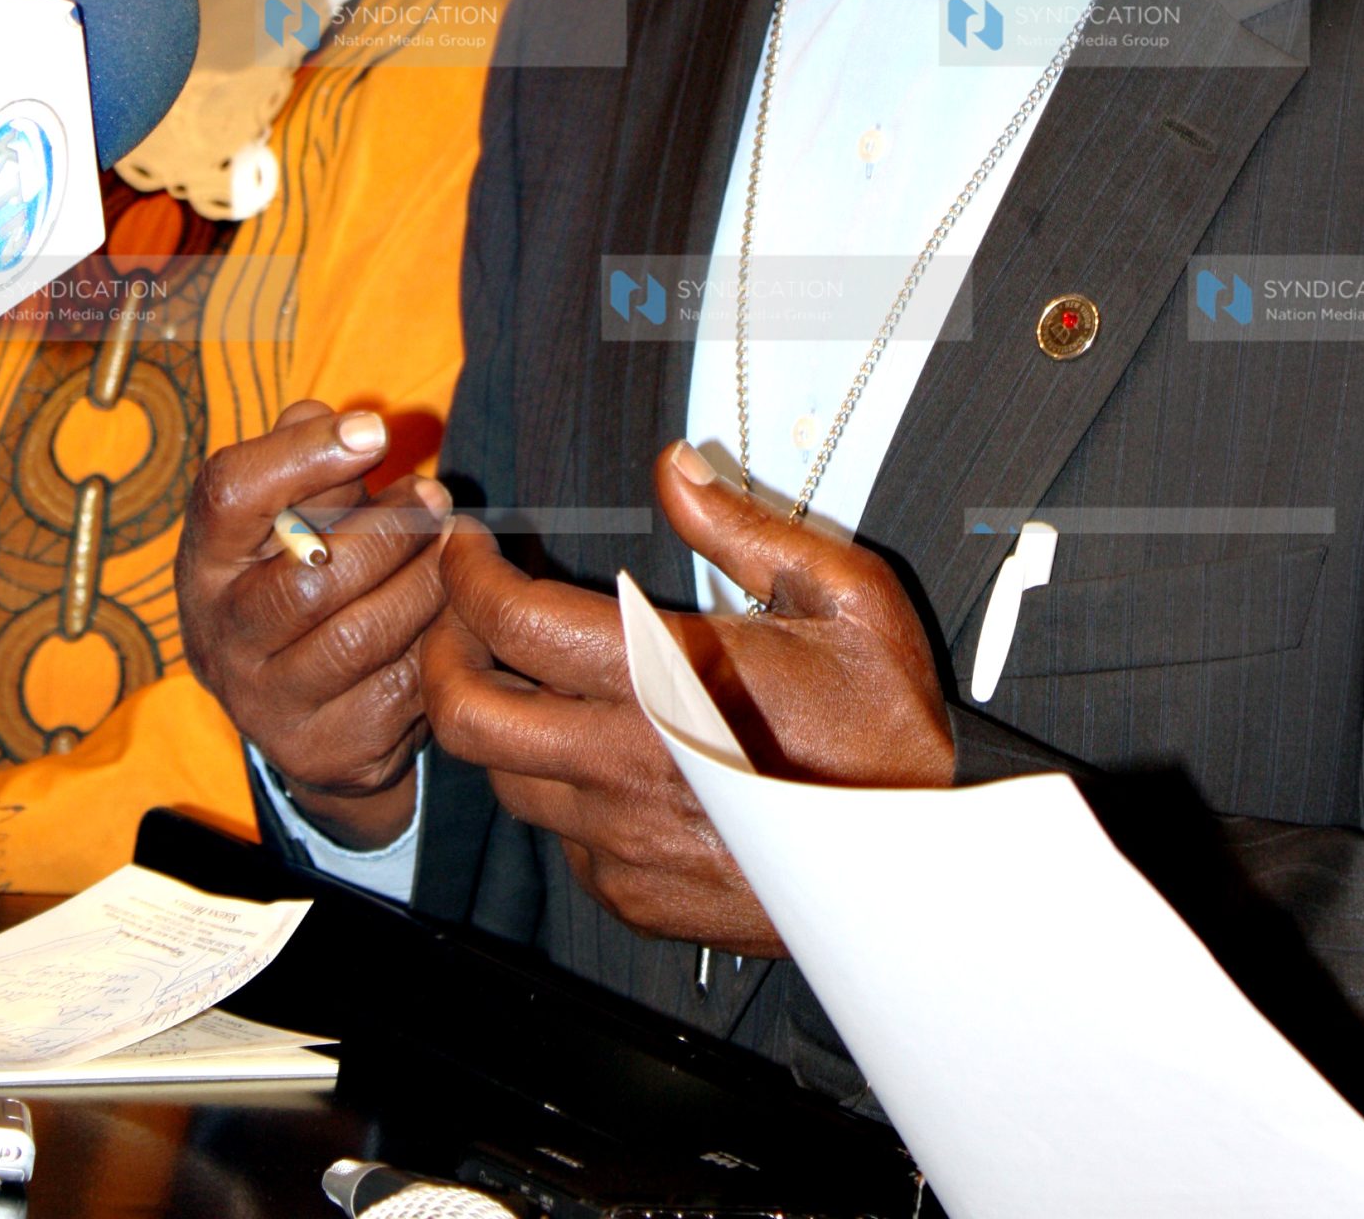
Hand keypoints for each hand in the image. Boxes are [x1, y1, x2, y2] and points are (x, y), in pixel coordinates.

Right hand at [176, 399, 449, 848]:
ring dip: (425, 582)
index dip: (305, 454)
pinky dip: (437, 640)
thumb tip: (350, 426)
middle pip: (311, 576)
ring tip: (453, 547)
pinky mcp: (324, 748)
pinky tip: (452, 609)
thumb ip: (306, 456)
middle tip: (436, 497)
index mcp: (206, 559)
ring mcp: (268, 702)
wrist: (296, 708)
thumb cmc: (297, 571)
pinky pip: (399, 689)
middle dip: (392, 530)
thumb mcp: (284, 512)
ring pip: (361, 636)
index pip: (230, 494)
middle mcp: (222, 636)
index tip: (375, 432)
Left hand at [419, 441, 953, 949]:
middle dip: (440, 651)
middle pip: (466, 715)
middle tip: (460, 613)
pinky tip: (594, 749)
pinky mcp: (633, 896)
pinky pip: (557, 838)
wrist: (923, 858)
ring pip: (504, 779)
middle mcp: (625, 769)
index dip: (467, 574)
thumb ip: (745, 528)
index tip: (466, 545)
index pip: (513, 624)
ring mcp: (623, 844)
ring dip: (497, 722)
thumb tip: (675, 468)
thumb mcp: (843, 594)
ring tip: (527, 676)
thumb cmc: (886, 717)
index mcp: (664, 683)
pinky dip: (553, 788)